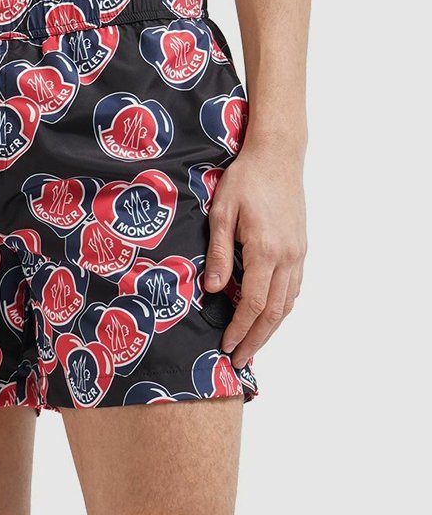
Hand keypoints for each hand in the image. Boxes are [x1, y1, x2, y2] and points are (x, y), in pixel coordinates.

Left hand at [204, 137, 306, 368]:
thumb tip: (212, 290)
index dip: (239, 329)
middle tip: (239, 358)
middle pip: (274, 312)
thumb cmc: (245, 179)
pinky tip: (269, 313)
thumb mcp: (222, 212)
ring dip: (271, 328)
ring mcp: (298, 253)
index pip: (252, 303)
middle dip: (256, 339)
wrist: (277, 156)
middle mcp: (287, 257)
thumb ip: (219, 253)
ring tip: (252, 344)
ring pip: (288, 303)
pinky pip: (294, 287)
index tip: (226, 346)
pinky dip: (282, 307)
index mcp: (264, 250)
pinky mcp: (301, 247)